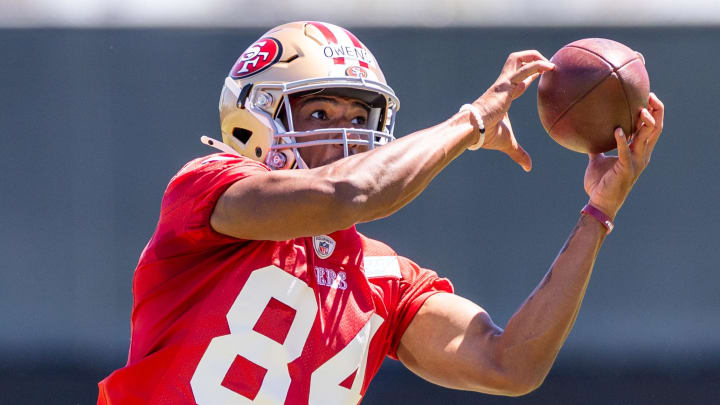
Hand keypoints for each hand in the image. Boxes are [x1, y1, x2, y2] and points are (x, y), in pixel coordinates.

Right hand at [472, 51, 554, 171]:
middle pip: (516, 62)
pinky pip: (523, 69)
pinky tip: (549, 67)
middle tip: (547, 63)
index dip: (530, 74)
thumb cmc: (486, 135)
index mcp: (503, 96)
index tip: (541, 73)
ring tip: (549, 61)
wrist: (472, 129)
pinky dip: (537, 65)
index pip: (518, 80)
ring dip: (534, 55)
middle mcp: (503, 86)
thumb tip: (528, 167)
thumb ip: (519, 153)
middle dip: (531, 57)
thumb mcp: (508, 143)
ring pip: (517, 59)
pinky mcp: (505, 84)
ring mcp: (503, 83)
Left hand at [584, 93, 664, 218]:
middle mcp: (641, 155)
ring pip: (647, 137)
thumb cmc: (600, 183)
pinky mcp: (626, 168)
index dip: (654, 112)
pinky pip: (625, 151)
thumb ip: (598, 147)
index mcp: (637, 152)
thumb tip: (589, 135)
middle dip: (656, 110)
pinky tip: (616, 130)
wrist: (600, 202)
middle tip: (649, 95)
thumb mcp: (598, 160)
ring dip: (644, 122)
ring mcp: (636, 161)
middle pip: (655, 128)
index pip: (651, 128)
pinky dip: (621, 140)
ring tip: (640, 108)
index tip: (648, 96)